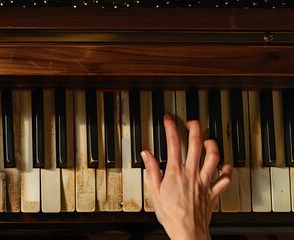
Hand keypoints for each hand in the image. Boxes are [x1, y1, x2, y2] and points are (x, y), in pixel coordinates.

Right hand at [142, 114, 232, 239]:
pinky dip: (227, 171)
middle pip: (196, 144)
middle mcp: (192, 174)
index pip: (173, 143)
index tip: (169, 119)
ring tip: (208, 140)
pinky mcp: (213, 192)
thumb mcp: (154, 192)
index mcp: (175, 172)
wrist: (187, 231)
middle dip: (194, 128)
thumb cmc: (171, 215)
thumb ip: (152, 170)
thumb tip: (146, 155)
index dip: (171, 127)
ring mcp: (204, 182)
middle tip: (192, 121)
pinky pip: (224, 179)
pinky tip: (224, 166)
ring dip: (212, 146)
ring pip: (213, 157)